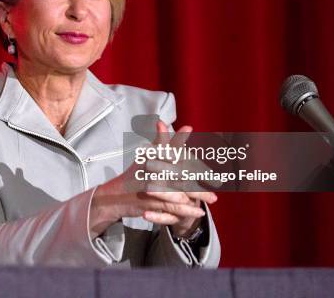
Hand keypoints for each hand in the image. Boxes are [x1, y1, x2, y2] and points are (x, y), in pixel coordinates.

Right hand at [89, 121, 217, 238]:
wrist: (115, 197)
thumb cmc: (135, 175)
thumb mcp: (146, 156)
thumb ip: (159, 141)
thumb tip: (162, 121)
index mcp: (152, 158)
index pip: (173, 151)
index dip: (187, 149)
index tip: (200, 147)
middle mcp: (151, 171)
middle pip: (181, 172)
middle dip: (201, 177)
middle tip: (218, 181)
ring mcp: (150, 188)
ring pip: (179, 191)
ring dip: (198, 196)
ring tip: (212, 199)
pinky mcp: (150, 203)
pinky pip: (172, 207)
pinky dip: (187, 210)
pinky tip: (199, 212)